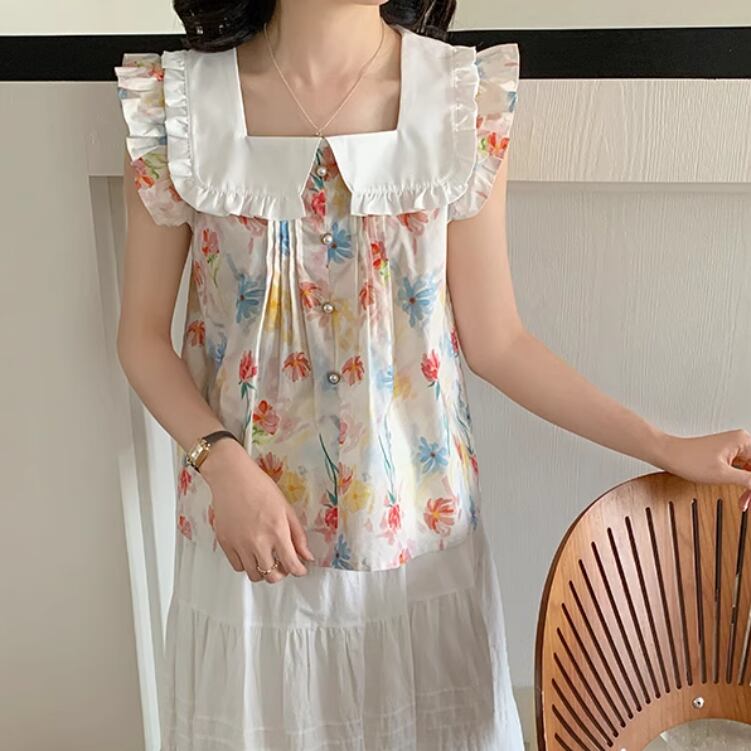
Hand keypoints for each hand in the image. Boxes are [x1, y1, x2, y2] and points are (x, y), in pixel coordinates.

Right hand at [199, 439, 314, 582]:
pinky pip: (237, 566)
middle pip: (272, 576)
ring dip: (263, 570)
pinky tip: (251, 553)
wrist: (232, 477)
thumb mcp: (286, 508)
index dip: (299, 570)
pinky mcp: (225, 543)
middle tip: (283, 564)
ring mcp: (239, 544)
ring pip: (254, 575)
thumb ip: (298, 535)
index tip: (300, 569)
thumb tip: (307, 556)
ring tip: (266, 557)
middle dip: (281, 573)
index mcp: (277, 532)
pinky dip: (246, 564)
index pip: (291, 565)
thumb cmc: (260, 487)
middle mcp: (258, 542)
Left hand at [655, 429, 750, 511]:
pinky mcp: (726, 454)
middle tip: (749, 501)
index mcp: (743, 441)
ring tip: (744, 502)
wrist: (668, 455)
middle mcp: (740, 441)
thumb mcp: (724, 475)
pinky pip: (742, 469)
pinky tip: (741, 494)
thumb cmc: (689, 460)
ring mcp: (733, 447)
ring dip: (750, 486)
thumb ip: (749, 481)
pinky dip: (742, 481)